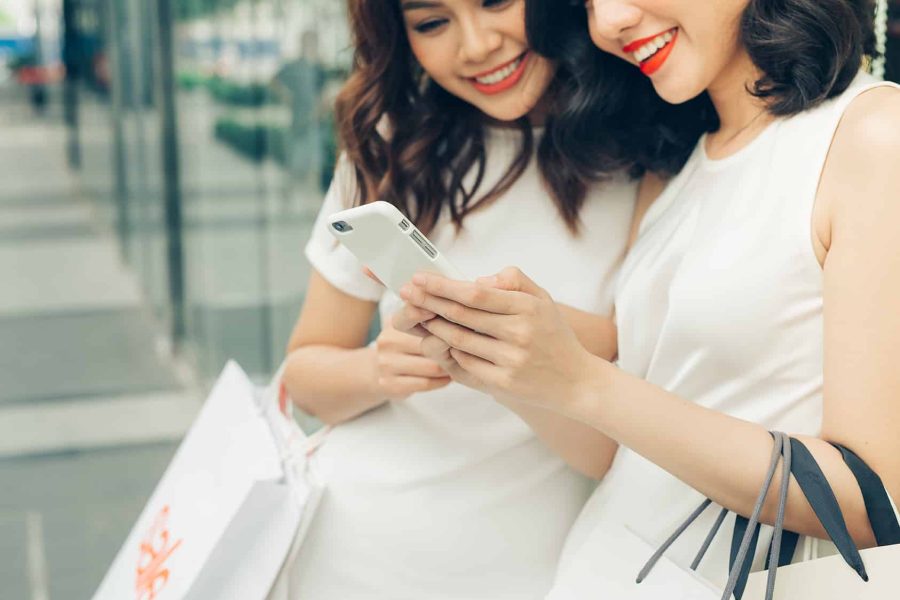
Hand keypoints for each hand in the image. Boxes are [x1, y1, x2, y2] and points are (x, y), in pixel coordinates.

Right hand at [373, 317, 450, 400]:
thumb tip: (456, 311)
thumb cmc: (404, 347)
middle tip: (465, 349)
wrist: (375, 373)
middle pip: (431, 345)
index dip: (429, 317)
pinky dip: (441, 381)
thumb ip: (427, 320)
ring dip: (449, 368)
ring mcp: (386, 365)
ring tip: (458, 364)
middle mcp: (387, 342)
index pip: (411, 318)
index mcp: (393, 324)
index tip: (449, 317)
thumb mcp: (409, 329)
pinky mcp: (390, 385)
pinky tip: (447, 378)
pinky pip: (426, 383)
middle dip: (450, 348)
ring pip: (432, 367)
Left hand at [399, 267, 596, 408]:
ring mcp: (510, 361)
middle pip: (461, 315)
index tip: (421, 278)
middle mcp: (519, 334)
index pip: (476, 293)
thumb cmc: (554, 336)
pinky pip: (465, 364)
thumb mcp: (543, 300)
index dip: (444, 285)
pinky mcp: (503, 384)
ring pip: (458, 341)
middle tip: (406, 293)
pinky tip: (437, 342)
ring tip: (416, 316)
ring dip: (433, 328)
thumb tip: (478, 279)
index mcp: (527, 308)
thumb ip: (513, 280)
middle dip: (428, 302)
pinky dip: (449, 352)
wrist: (576, 382)